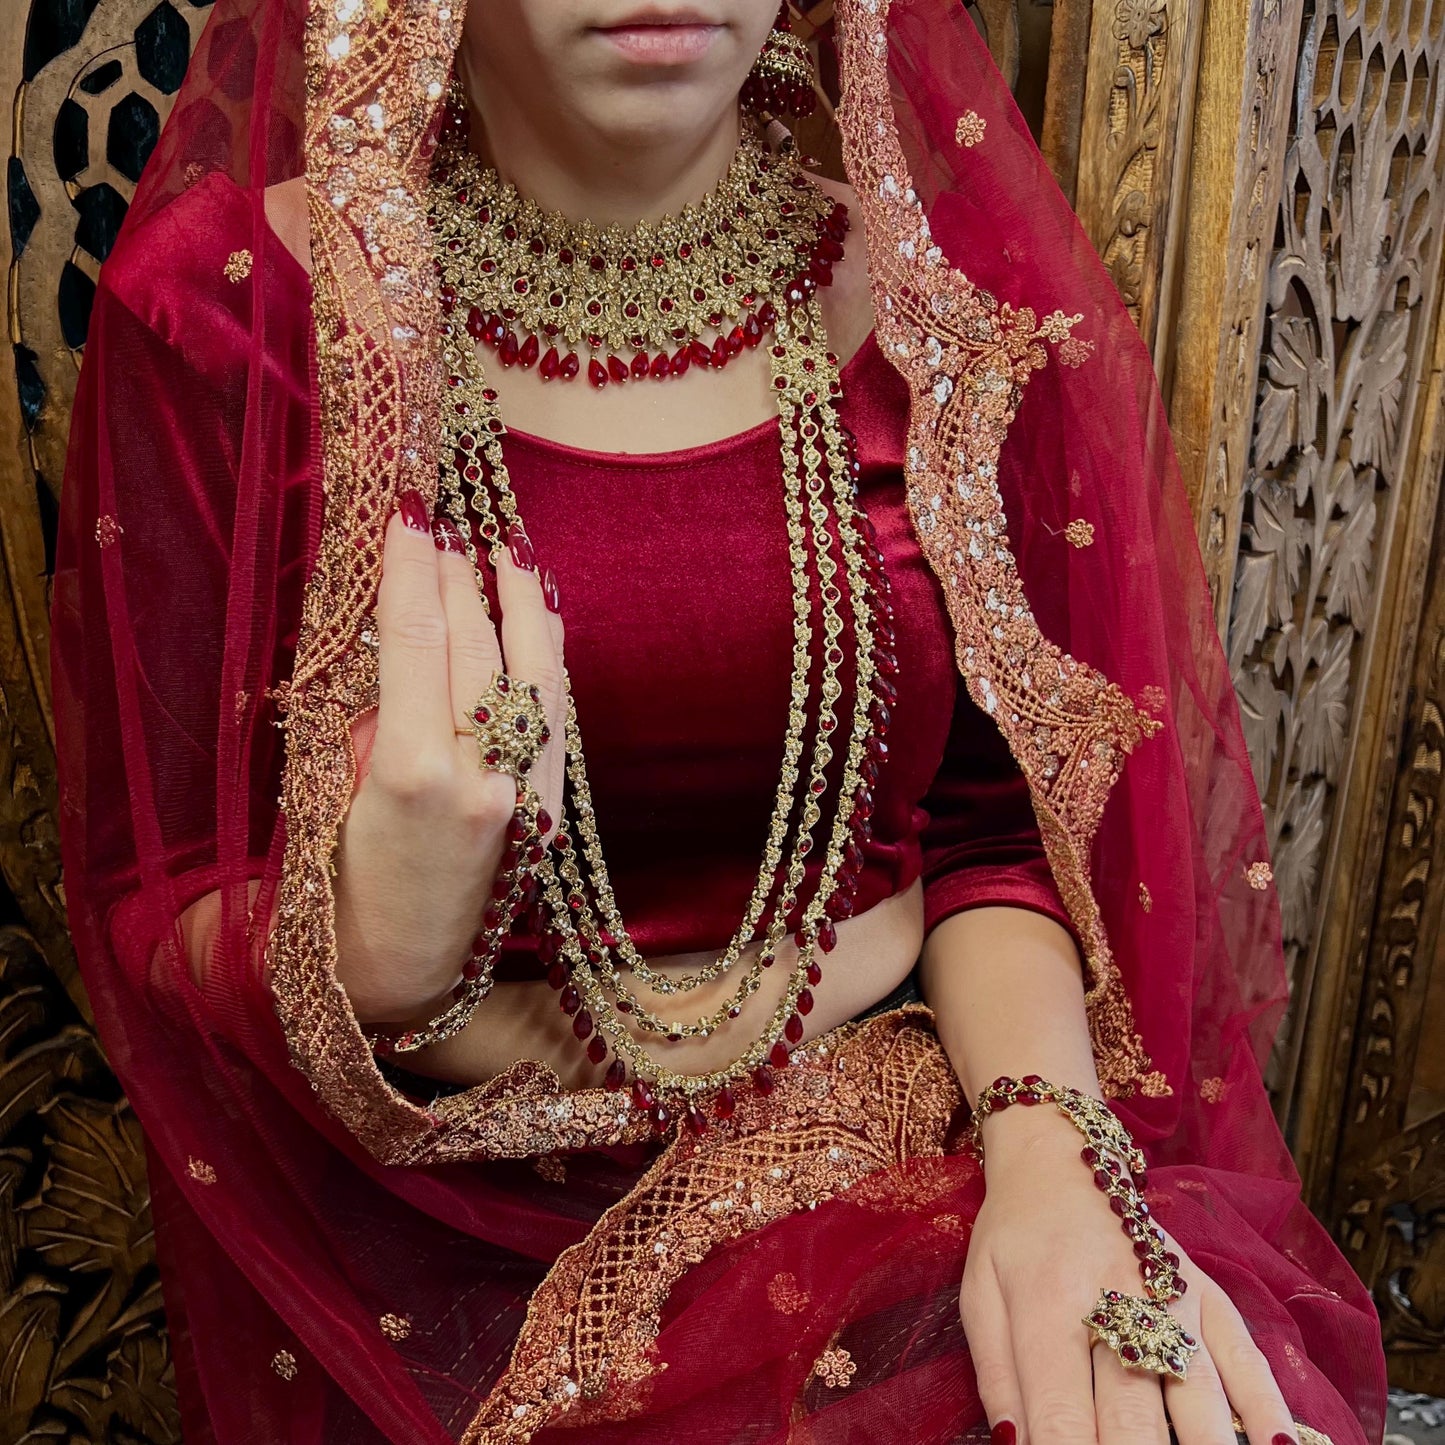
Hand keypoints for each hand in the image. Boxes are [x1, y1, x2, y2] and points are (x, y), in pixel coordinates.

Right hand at [332, 491, 564, 1021]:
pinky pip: (554, 709)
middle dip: (457, 573)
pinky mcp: (548, 805)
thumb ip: (370, 718)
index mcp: (413, 772)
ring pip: (530, 670)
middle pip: (475, 645)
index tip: (407, 512)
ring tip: (501, 543)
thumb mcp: (329, 795)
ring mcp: (524, 791)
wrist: (404, 969)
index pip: (418, 640)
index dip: (412, 568)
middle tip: (441, 517)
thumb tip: (401, 647)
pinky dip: (546, 652)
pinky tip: (537, 611)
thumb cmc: (340, 886)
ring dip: (515, 601)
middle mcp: (481, 776)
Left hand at [960, 1107, 1297, 1444]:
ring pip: (1196, 1391)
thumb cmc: (1013, 1237)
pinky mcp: (1206, 1290)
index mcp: (1045, 1302)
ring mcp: (1168, 1293)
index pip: (1060, 1410)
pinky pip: (1244, 1354)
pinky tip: (1274, 1443)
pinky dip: (1264, 1405)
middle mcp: (1115, 1297)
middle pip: (1133, 1412)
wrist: (1057, 1158)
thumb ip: (997, 1377)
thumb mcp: (980, 1295)